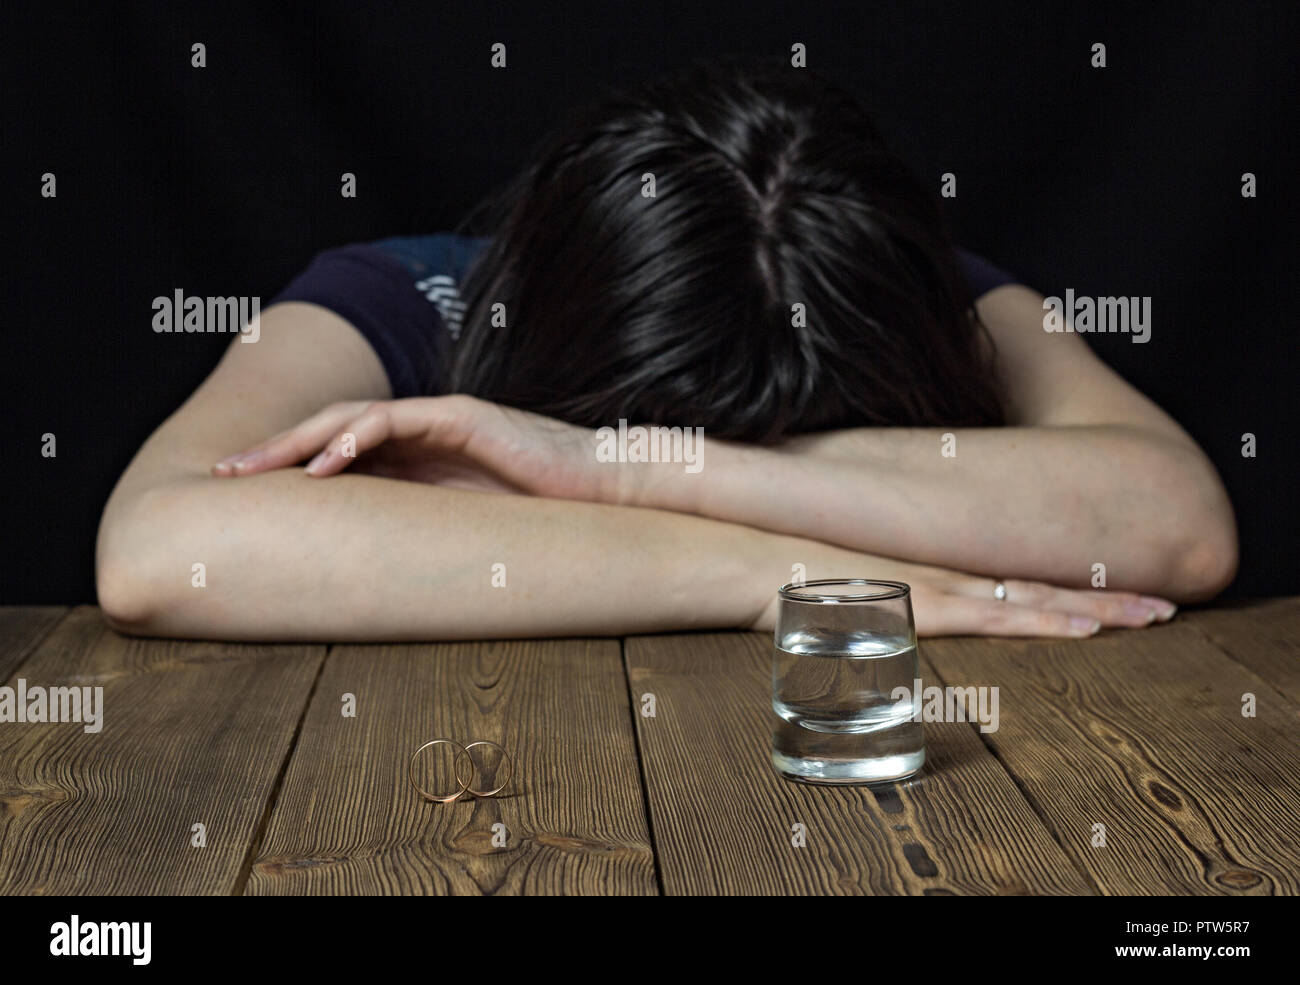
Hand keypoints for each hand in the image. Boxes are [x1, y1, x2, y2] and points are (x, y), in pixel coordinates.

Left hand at [212, 395, 620, 498]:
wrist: (609, 487)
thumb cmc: (547, 514)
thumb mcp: (471, 527)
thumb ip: (424, 530)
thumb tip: (372, 571)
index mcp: (422, 455)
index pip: (341, 450)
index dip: (289, 468)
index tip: (242, 496)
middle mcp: (424, 430)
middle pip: (331, 429)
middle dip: (273, 451)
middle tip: (222, 477)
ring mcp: (443, 418)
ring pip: (351, 418)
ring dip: (297, 441)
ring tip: (253, 469)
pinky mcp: (466, 417)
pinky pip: (398, 420)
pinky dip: (355, 438)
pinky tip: (322, 463)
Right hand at [746, 553, 1176, 637]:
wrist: (724, 548)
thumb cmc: (760, 556)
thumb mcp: (820, 563)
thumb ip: (855, 576)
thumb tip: (867, 588)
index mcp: (915, 549)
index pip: (1002, 562)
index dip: (1058, 572)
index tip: (1108, 580)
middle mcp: (930, 558)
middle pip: (1029, 575)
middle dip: (1098, 590)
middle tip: (1159, 601)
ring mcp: (923, 579)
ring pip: (1024, 593)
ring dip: (1091, 607)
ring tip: (1151, 615)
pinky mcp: (906, 604)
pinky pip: (985, 615)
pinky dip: (1038, 620)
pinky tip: (1082, 627)